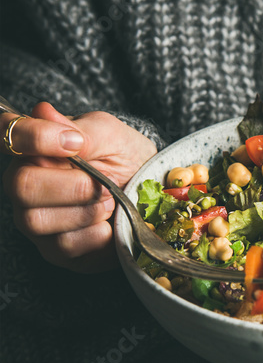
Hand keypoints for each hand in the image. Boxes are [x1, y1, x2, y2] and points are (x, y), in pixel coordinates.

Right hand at [2, 102, 156, 271]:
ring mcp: (34, 219)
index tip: (74, 142)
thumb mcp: (111, 136)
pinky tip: (108, 226)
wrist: (149, 196)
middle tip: (103, 184)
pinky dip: (94, 236)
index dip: (32, 137)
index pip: (6, 133)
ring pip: (37, 221)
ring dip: (85, 212)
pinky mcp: (53, 250)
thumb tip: (43, 112)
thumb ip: (80, 128)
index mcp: (33, 148)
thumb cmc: (125, 159)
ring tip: (109, 202)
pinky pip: (62, 247)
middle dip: (72, 186)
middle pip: (21, 186)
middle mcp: (24, 183)